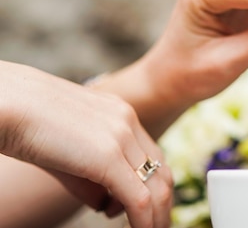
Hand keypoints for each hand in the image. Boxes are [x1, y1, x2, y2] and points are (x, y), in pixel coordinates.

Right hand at [0, 61, 172, 227]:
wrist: (5, 100)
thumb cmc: (23, 124)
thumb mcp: (65, 149)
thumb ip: (88, 176)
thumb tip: (104, 205)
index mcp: (120, 114)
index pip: (152, 156)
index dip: (154, 186)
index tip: (148, 210)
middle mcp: (127, 122)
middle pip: (161, 170)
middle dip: (163, 205)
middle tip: (156, 227)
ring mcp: (120, 137)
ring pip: (157, 187)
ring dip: (157, 218)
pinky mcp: (107, 156)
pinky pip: (138, 198)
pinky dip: (144, 222)